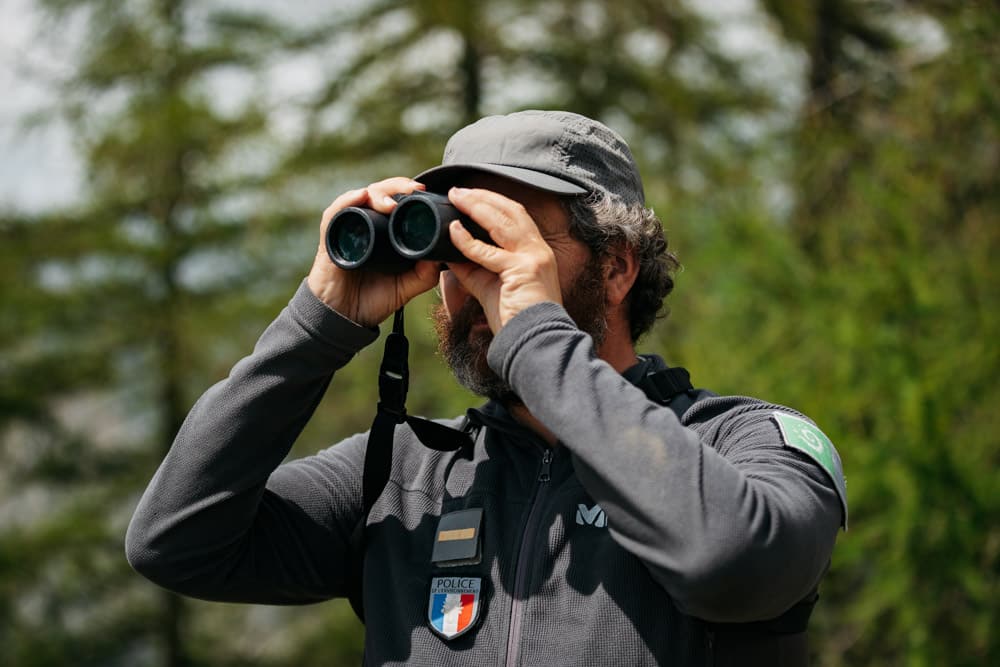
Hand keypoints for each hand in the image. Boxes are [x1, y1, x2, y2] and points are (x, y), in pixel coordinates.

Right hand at [307, 178, 439, 327]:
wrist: (344, 319)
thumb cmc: (371, 301)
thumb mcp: (405, 288)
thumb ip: (424, 275)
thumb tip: (442, 257)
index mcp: (383, 231)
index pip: (395, 200)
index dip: (408, 192)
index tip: (426, 192)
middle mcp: (365, 225)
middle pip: (380, 193)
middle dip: (397, 187)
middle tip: (414, 191)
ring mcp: (347, 229)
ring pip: (360, 198)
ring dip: (377, 194)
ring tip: (392, 202)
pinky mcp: (330, 239)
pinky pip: (335, 213)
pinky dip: (347, 201)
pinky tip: (361, 197)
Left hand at [444, 186, 562, 332]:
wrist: (533, 342)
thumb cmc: (514, 318)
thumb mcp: (491, 286)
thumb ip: (473, 267)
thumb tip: (448, 252)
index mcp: (536, 252)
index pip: (517, 216)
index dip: (494, 202)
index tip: (471, 196)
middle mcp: (538, 250)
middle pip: (512, 211)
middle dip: (483, 197)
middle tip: (457, 191)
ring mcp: (533, 259)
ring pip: (502, 222)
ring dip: (476, 206)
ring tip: (455, 198)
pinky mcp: (522, 271)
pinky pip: (489, 252)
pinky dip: (467, 240)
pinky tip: (453, 231)